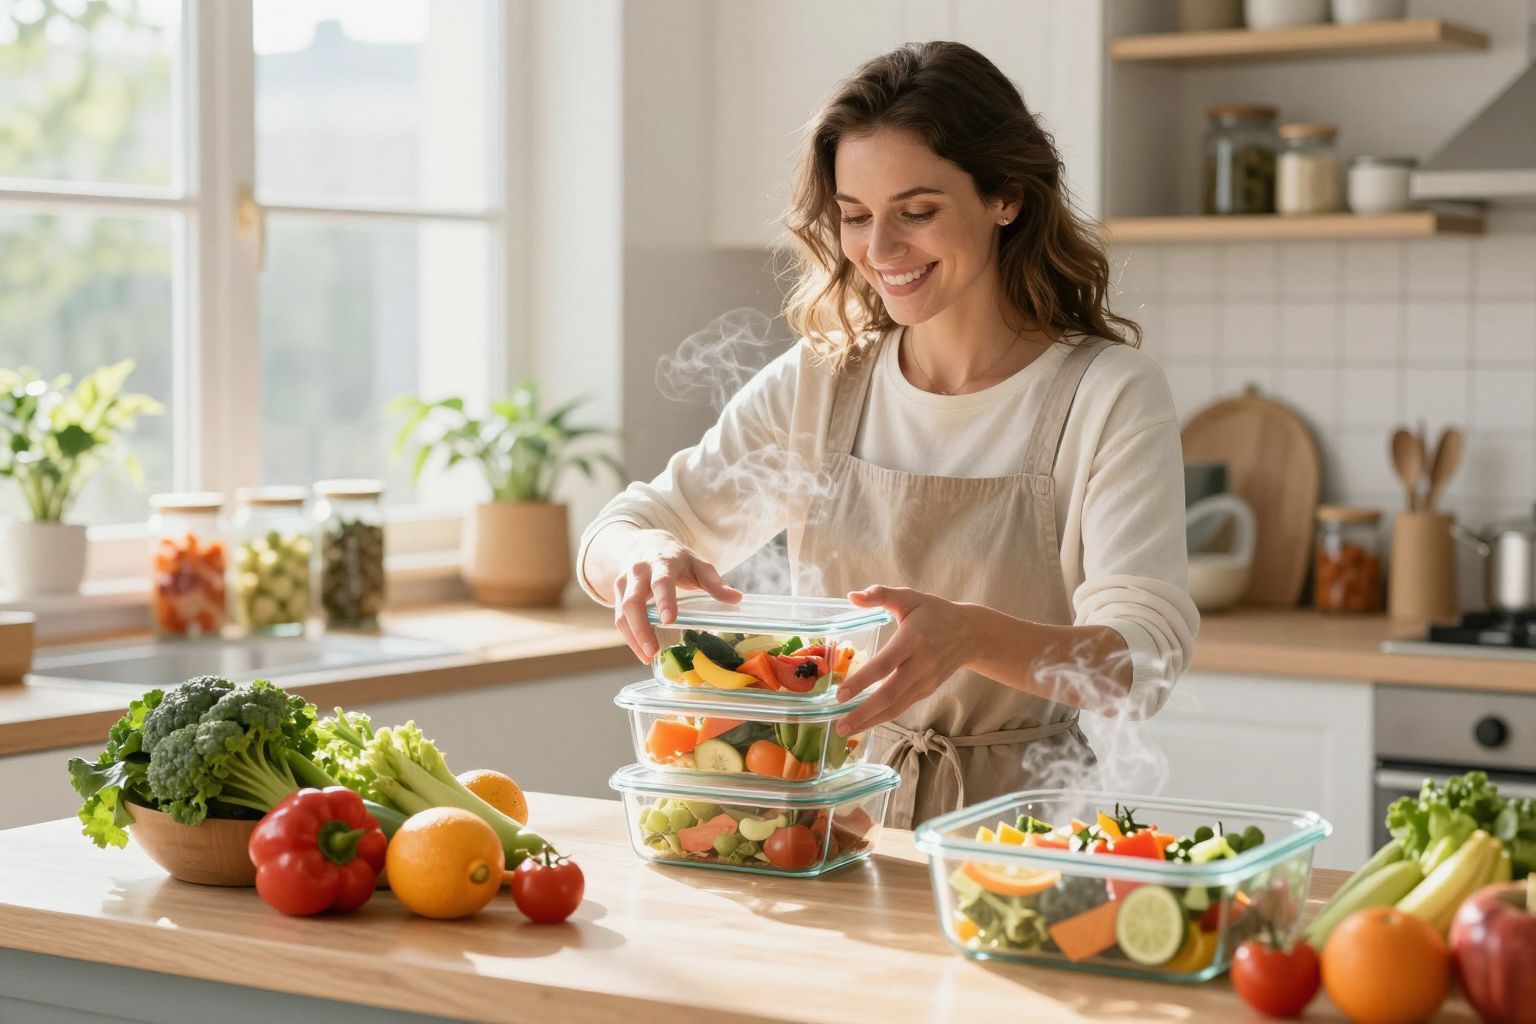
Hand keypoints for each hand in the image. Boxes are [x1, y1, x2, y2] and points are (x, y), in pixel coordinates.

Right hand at [611, 529, 740, 661]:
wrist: (641, 543)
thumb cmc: (674, 558)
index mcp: (662, 562)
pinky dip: (629, 637)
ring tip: (648, 657)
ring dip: (633, 637)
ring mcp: (624, 583)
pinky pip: (619, 618)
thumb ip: (714, 582)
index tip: (668, 620)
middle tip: (653, 650)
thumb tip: (736, 598)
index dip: (664, 600)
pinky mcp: (617, 595)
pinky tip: (642, 652)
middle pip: (634, 601)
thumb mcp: (696, 563)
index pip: (661, 581)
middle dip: (641, 627)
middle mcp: (639, 572)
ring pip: (622, 613)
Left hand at [834, 585, 976, 734]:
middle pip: (890, 695)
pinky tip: (864, 722)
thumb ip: (880, 595)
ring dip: (870, 722)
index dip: (863, 681)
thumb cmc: (935, 613)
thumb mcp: (909, 597)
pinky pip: (902, 707)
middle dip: (863, 713)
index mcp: (913, 640)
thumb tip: (852, 596)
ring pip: (896, 707)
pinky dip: (882, 717)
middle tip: (839, 726)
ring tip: (845, 730)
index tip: (840, 694)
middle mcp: (921, 665)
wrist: (971, 633)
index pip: (885, 665)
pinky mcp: (927, 690)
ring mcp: (926, 681)